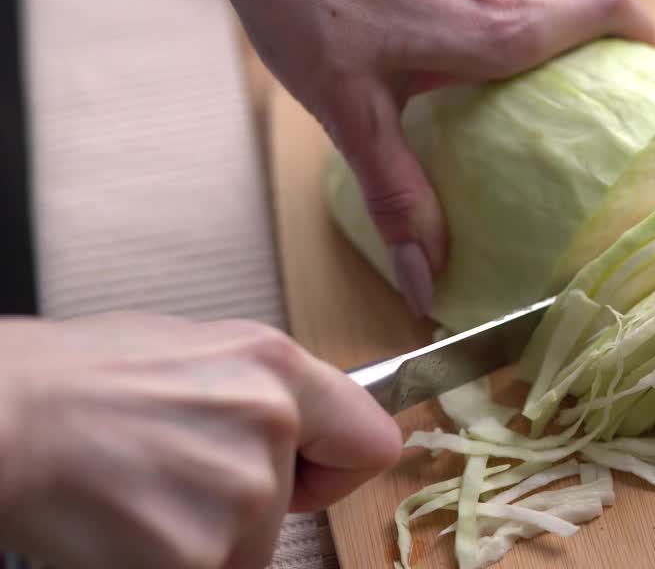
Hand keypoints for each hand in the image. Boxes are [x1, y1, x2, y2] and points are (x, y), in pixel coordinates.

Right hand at [0, 313, 401, 568]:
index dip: (336, 467)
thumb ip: (263, 392)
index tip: (308, 473)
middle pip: (291, 508)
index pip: (372, 443)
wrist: (2, 419)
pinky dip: (164, 562)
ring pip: (244, 549)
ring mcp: (238, 496)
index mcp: (276, 368)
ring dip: (199, 537)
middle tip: (173, 472)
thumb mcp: (197, 352)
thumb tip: (300, 424)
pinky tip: (123, 521)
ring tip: (138, 490)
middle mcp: (270, 427)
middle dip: (245, 504)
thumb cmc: (76, 380)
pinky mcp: (197, 556)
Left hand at [211, 0, 654, 316]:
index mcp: (498, 28)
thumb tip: (425, 284)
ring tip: (568, 9)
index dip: (645, 35)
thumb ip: (400, 199)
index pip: (610, 8)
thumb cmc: (304, 12)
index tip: (649, 68)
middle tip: (608, 49)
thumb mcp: (353, 117)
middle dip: (619, 4)